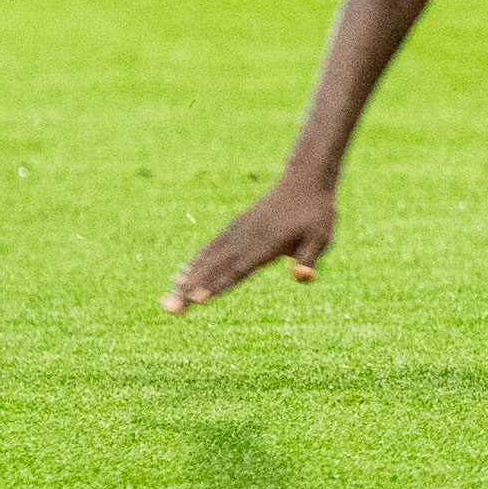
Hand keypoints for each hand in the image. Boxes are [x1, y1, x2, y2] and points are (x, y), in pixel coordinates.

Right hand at [161, 175, 336, 312]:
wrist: (304, 179)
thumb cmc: (316, 212)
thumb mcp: (321, 236)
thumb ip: (309, 258)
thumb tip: (301, 277)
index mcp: (267, 244)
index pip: (238, 269)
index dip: (218, 285)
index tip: (197, 300)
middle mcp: (246, 238)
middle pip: (214, 269)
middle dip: (189, 290)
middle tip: (167, 309)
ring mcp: (237, 231)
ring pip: (207, 259)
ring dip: (186, 279)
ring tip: (166, 298)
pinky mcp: (234, 227)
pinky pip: (210, 248)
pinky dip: (194, 262)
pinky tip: (180, 275)